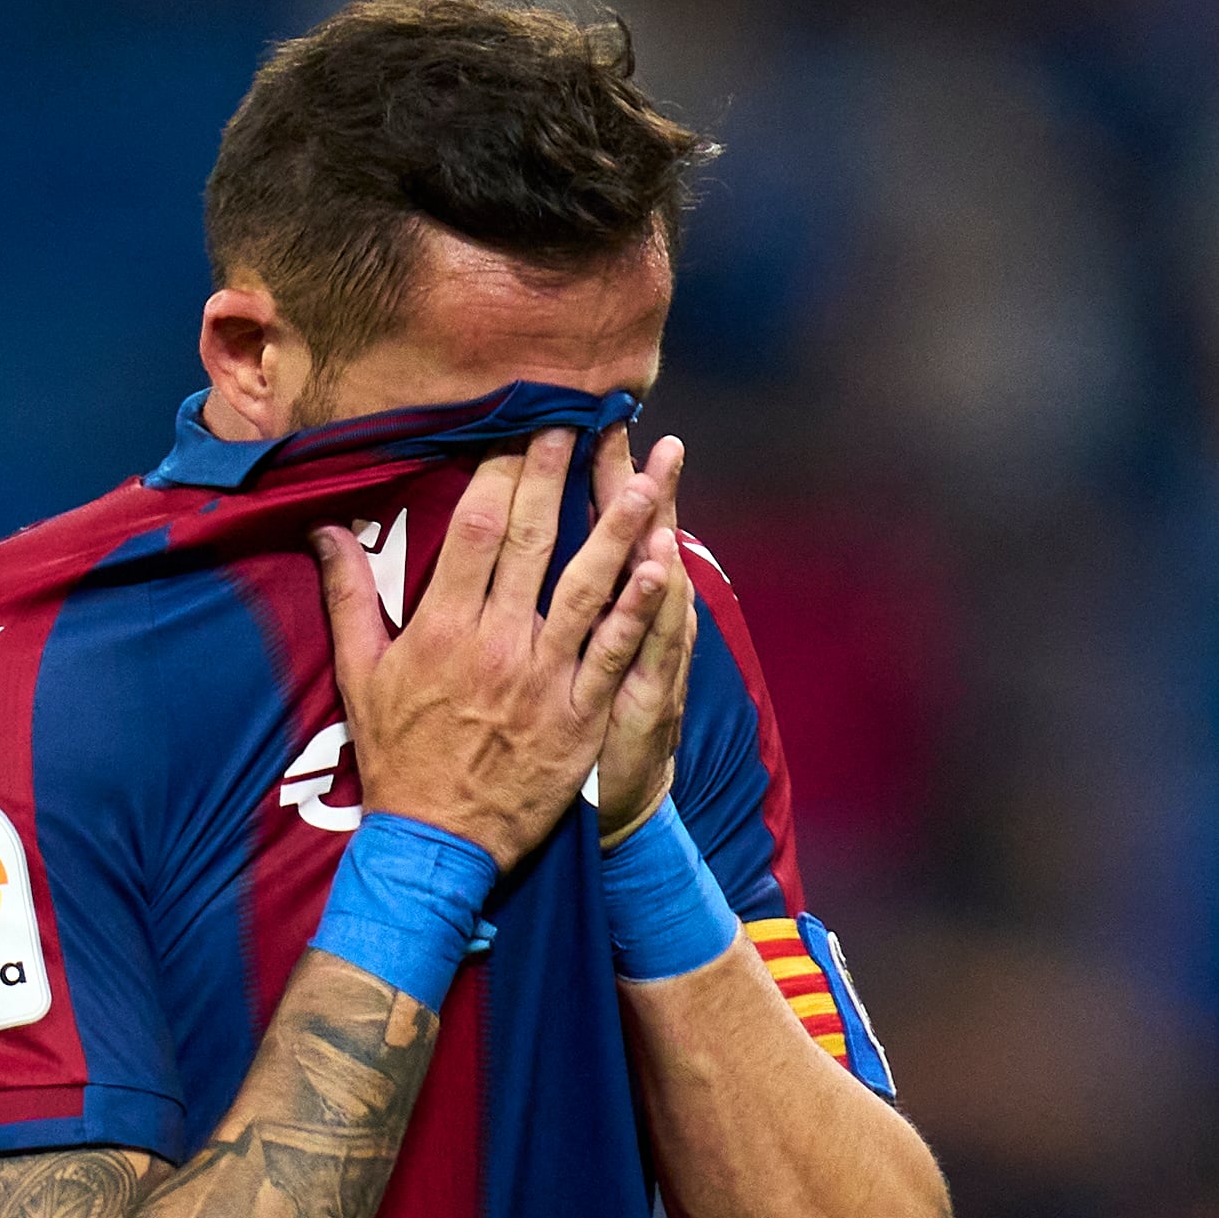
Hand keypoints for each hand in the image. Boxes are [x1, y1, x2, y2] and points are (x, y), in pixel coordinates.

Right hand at [314, 427, 672, 871]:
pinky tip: (662, 566)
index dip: (499, 473)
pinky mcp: (579, 716)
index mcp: (441, 628)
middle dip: (555, 475)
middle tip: (579, 420)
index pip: (474, 530)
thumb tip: (325, 530)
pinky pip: (614, 653)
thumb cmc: (398, 757)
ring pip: (586, 588)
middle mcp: (494, 644)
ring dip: (618, 526)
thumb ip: (349, 599)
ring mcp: (542, 680)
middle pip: (530, 542)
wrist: (436, 845)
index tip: (518, 428)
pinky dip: (640, 610)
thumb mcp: (361, 677)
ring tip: (645, 475)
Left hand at [590, 427, 692, 841]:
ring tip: (652, 472)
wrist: (621, 802)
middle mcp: (630, 621)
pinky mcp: (646, 695)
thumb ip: (581, 597)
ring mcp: (642, 654)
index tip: (580, 415)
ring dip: (650, 527)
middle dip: (621, 478)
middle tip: (615, 418)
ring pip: (649, 580)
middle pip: (626, 537)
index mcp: (604, 604)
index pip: (593, 524)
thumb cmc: (582, 727)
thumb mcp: (595, 657)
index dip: (591, 472)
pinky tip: (662, 566)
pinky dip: (654, 608)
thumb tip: (557, 540)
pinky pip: (648, 646)